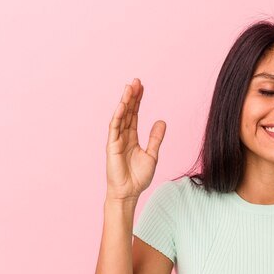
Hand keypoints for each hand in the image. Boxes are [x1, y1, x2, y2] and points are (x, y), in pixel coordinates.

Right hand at [106, 78, 165, 200]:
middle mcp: (123, 136)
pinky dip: (118, 115)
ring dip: (124, 101)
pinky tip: (122, 105)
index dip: (138, 101)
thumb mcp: (152, 155)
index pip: (134, 114)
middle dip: (131, 96)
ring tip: (129, 87)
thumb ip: (155, 138)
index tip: (142, 87)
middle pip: (127, 111)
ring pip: (120, 116)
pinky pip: (114, 127)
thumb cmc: (138, 177)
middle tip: (136, 81)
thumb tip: (162, 121)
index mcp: (132, 137)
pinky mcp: (111, 146)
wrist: (129, 192)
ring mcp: (116, 140)